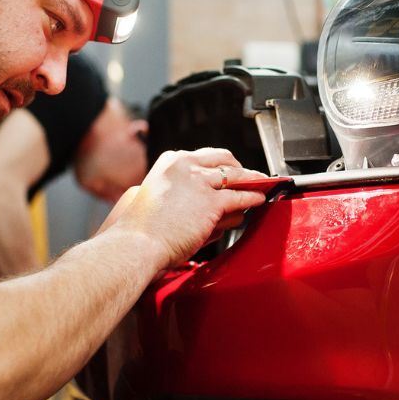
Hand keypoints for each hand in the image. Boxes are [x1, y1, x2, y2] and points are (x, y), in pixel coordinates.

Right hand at [97, 148, 267, 268]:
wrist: (136, 244)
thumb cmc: (142, 228)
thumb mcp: (157, 196)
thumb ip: (179, 190)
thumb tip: (201, 196)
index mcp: (171, 162)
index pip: (205, 156)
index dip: (222, 163)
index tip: (230, 168)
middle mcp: (186, 166)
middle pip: (224, 161)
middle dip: (240, 168)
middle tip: (251, 176)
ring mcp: (200, 183)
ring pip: (236, 177)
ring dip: (253, 181)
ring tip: (262, 185)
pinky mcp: (211, 203)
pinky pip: (240, 197)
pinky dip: (253, 197)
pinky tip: (259, 199)